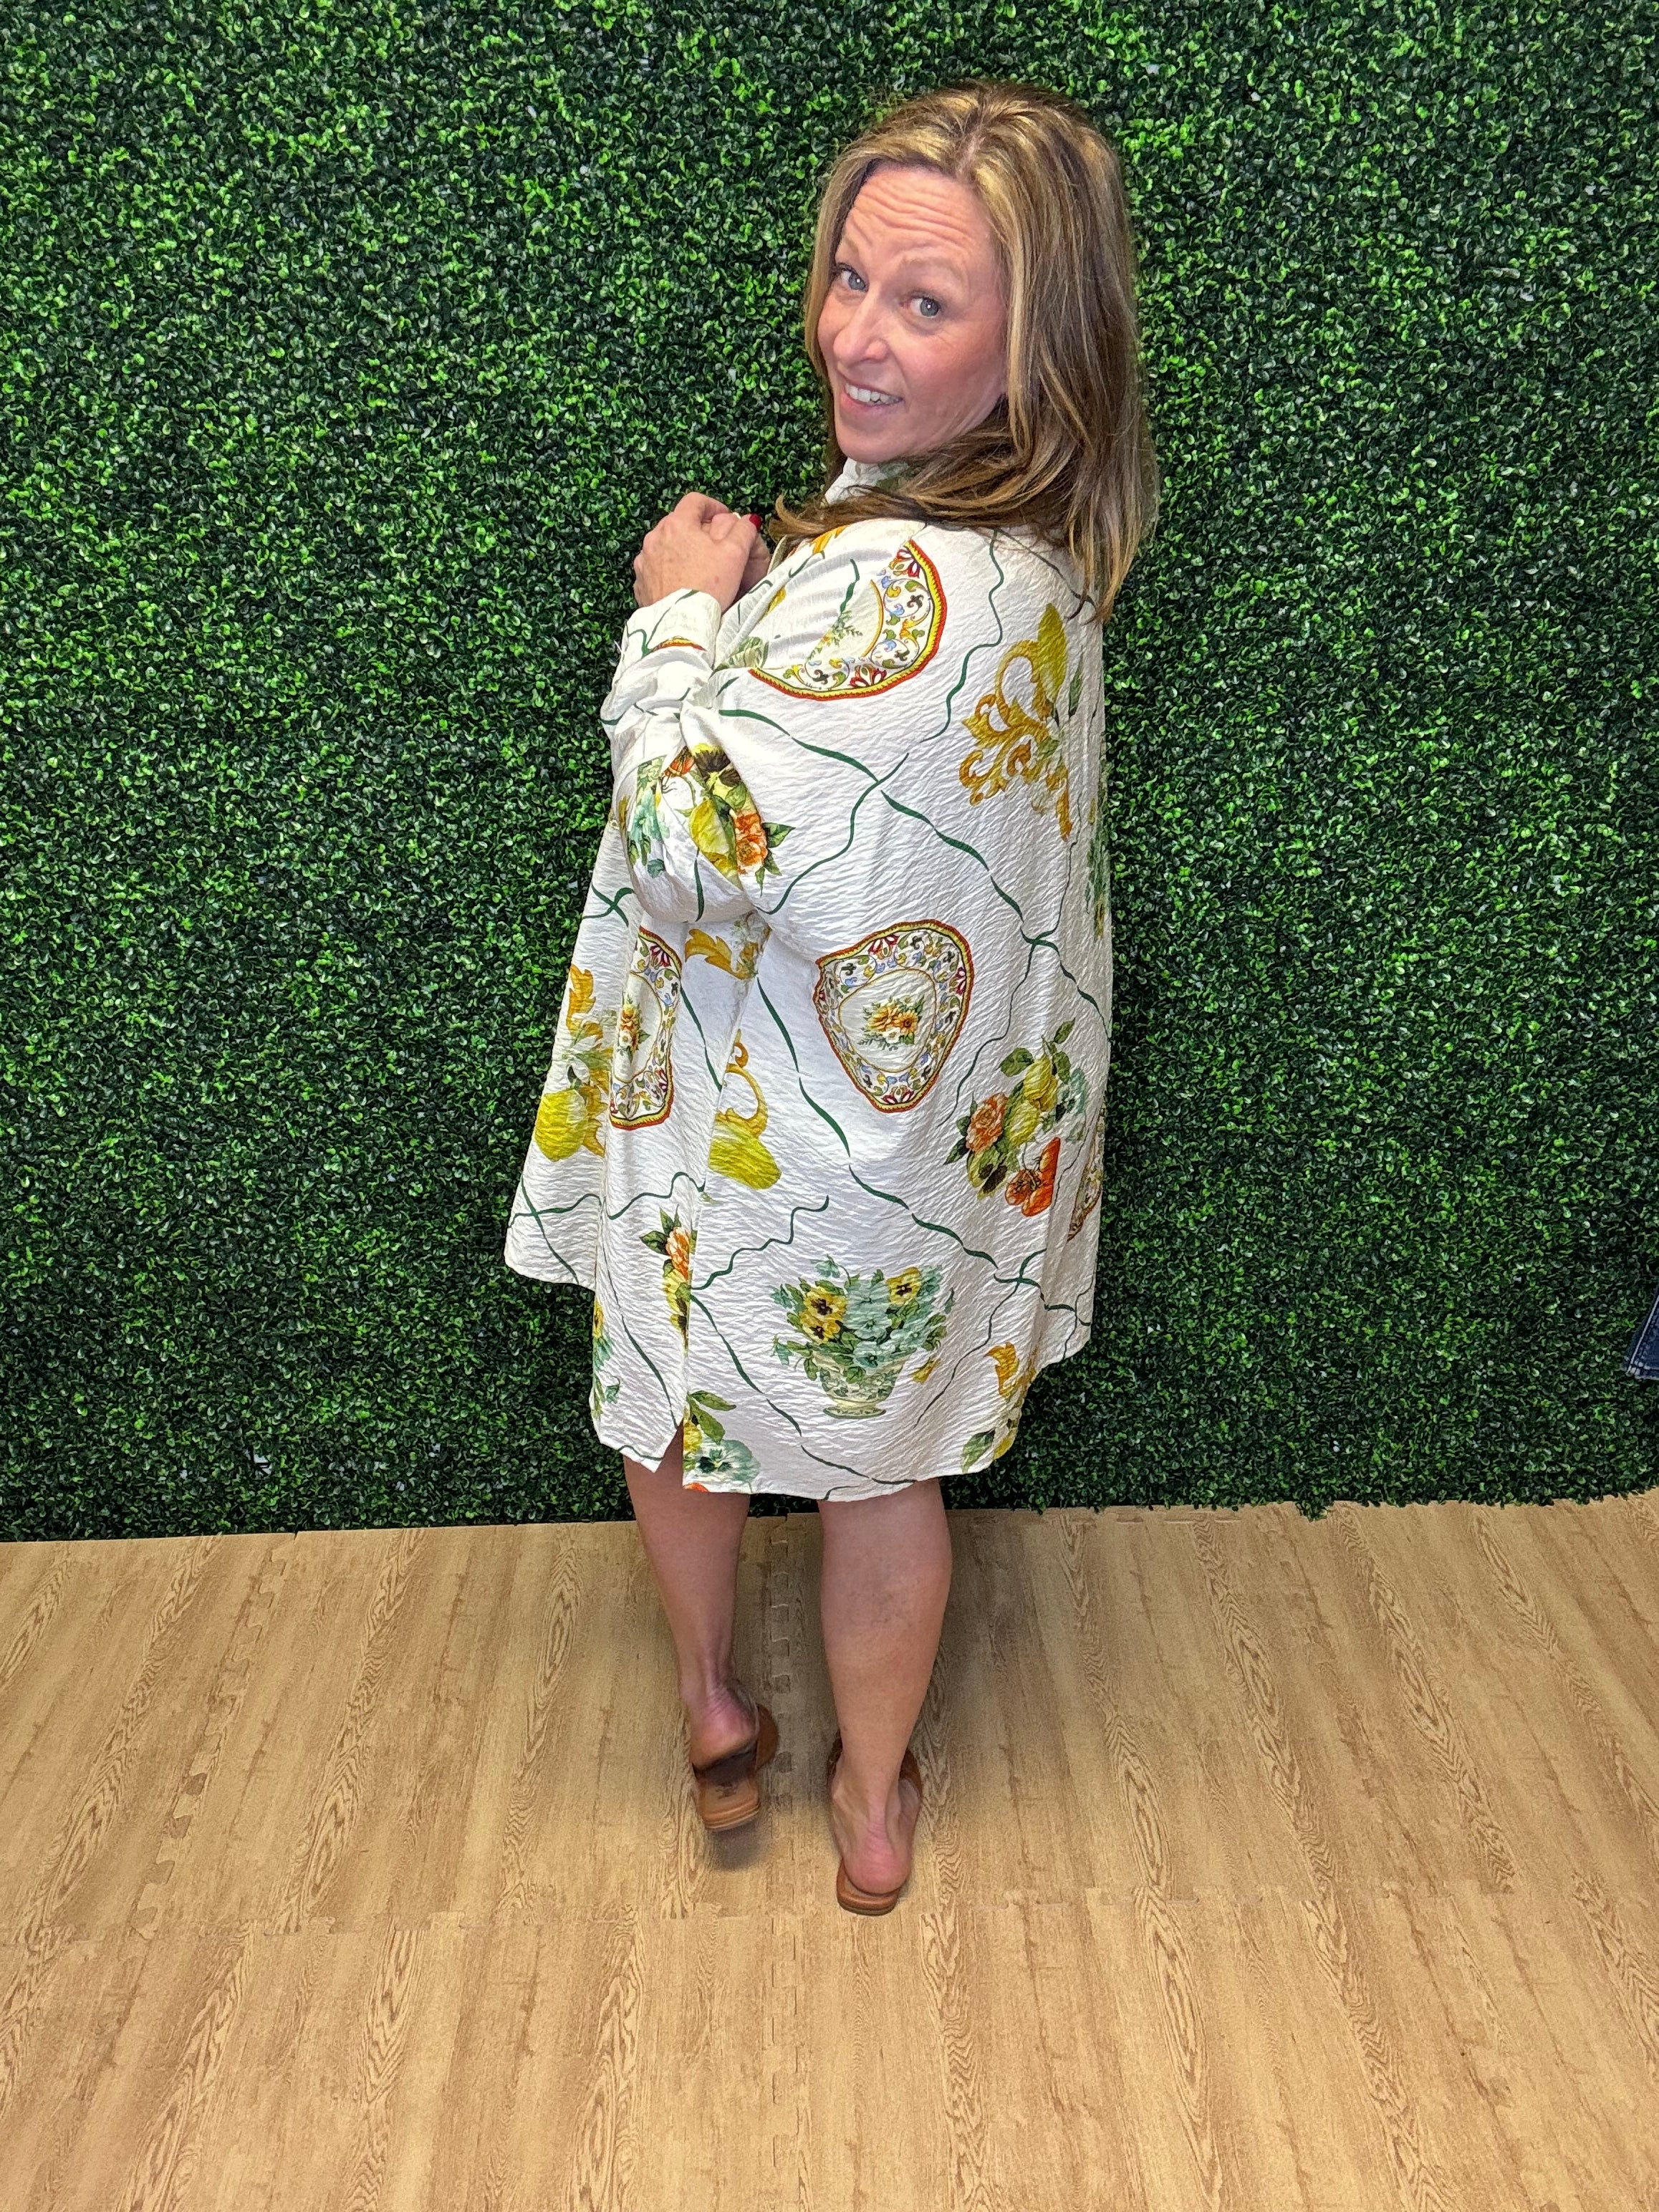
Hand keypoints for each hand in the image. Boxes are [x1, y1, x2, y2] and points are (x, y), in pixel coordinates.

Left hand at [632, 493, 765, 611]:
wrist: (681, 626)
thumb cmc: (708, 588)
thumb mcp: (735, 555)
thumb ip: (743, 531)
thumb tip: (747, 521)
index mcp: (677, 524)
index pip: (695, 501)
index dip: (713, 506)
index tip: (724, 516)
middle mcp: (655, 538)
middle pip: (679, 523)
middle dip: (697, 530)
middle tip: (714, 546)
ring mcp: (644, 561)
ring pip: (666, 546)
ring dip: (681, 550)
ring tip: (698, 567)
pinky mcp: (640, 582)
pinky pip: (656, 568)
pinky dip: (668, 571)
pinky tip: (682, 583)